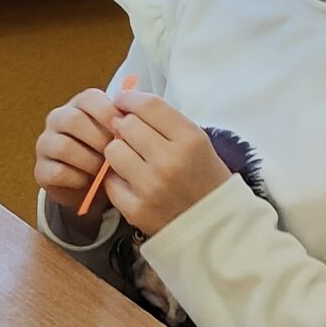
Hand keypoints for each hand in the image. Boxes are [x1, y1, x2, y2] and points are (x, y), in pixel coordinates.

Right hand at [35, 86, 121, 217]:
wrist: (88, 184)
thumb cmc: (107, 153)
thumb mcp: (118, 134)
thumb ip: (124, 124)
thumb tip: (136, 123)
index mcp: (79, 105)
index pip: (89, 98)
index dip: (108, 112)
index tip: (124, 129)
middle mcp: (58, 119)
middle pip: (73, 120)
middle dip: (99, 139)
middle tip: (116, 153)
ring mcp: (46, 144)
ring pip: (64, 147)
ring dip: (89, 160)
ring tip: (104, 171)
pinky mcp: (41, 169)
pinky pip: (57, 172)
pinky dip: (77, 178)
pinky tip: (89, 182)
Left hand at [102, 92, 229, 237]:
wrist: (215, 228)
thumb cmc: (205, 180)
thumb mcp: (198, 144)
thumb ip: (165, 124)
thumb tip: (126, 105)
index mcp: (190, 140)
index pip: (149, 106)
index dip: (130, 98)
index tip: (123, 100)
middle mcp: (169, 160)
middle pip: (126, 125)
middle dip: (125, 127)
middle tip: (131, 136)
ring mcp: (150, 186)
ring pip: (112, 151)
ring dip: (118, 152)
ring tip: (132, 160)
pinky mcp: (135, 208)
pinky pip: (109, 181)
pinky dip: (117, 179)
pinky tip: (131, 182)